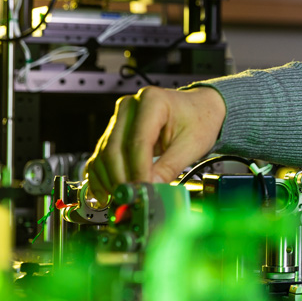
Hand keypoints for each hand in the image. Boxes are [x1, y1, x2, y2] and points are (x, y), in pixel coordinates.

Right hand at [86, 86, 226, 199]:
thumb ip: (170, 167)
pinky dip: (102, 177)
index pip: (137, 142)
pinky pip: (101, 157)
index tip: (141, 191)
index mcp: (152, 101)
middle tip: (131, 199)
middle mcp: (130, 107)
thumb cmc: (199, 120)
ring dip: (109, 181)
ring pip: (104, 155)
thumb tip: (151, 189)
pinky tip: (107, 194)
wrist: (200, 109)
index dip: (137, 170)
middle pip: (114, 149)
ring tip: (122, 199)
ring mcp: (119, 119)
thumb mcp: (193, 144)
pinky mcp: (114, 132)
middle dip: (121, 178)